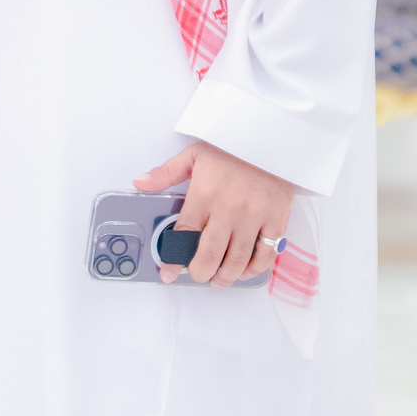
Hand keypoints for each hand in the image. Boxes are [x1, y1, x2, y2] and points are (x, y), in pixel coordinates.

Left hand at [135, 141, 293, 287]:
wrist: (271, 135)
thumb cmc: (232, 146)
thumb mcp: (195, 154)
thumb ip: (166, 173)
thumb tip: (140, 183)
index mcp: (204, 194)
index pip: (184, 235)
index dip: (173, 259)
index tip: (168, 272)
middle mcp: (228, 209)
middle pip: (210, 256)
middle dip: (200, 273)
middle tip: (198, 275)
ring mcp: (254, 216)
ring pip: (237, 261)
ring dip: (226, 277)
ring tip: (219, 280)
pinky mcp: (275, 218)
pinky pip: (266, 253)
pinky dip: (254, 268)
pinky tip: (245, 270)